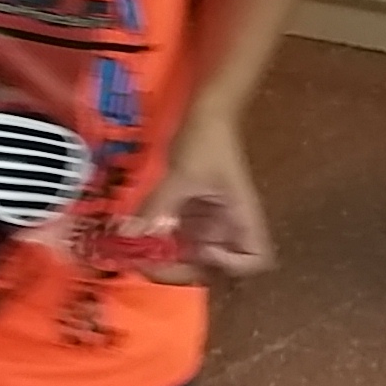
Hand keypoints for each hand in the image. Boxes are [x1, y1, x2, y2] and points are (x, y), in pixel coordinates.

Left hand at [131, 112, 273, 284]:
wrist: (207, 114)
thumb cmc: (207, 142)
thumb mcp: (182, 175)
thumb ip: (158, 206)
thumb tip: (129, 236)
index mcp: (241, 216)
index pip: (255, 258)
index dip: (232, 264)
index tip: (204, 249)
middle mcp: (228, 225)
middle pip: (215, 266)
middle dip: (184, 271)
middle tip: (149, 266)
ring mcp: (210, 221)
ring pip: (192, 255)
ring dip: (166, 260)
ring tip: (136, 256)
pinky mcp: (192, 214)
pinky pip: (178, 237)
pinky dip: (159, 243)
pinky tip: (137, 237)